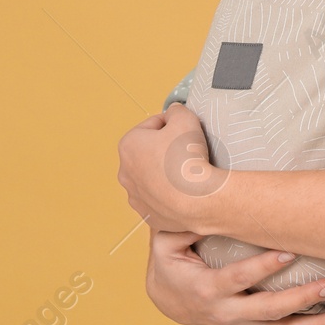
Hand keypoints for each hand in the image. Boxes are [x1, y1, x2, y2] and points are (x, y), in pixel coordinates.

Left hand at [117, 103, 220, 232]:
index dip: (171, 123)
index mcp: (128, 145)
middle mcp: (126, 172)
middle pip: (149, 152)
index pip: (152, 125)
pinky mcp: (148, 214)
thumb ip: (176, 110)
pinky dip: (170, 193)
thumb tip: (174, 113)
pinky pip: (159, 198)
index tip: (184, 129)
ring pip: (152, 177)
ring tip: (188, 172)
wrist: (198, 199)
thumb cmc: (188, 158)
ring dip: (166, 172)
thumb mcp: (185, 118)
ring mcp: (136, 196)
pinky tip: (186, 191)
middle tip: (187, 150)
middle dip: (166, 149)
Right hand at [145, 229, 324, 324]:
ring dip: (314, 323)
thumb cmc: (170, 263)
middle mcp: (226, 313)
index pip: (239, 278)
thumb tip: (207, 203)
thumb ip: (184, 225)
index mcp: (206, 289)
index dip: (264, 267)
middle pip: (267, 309)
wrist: (165, 301)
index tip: (289, 251)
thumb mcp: (166, 242)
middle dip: (301, 298)